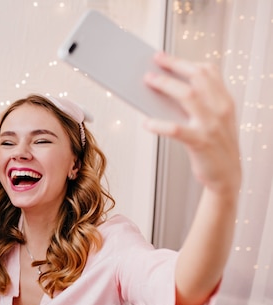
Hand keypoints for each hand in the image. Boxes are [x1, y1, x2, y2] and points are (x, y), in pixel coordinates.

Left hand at [143, 52, 240, 195]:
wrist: (228, 177)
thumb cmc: (214, 147)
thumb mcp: (213, 121)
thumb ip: (197, 105)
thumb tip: (165, 90)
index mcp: (224, 101)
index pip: (208, 71)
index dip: (184, 61)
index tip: (164, 57)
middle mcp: (220, 109)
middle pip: (197, 77)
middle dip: (174, 65)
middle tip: (154, 61)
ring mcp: (212, 125)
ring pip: (188, 96)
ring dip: (166, 85)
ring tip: (148, 81)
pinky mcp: (201, 143)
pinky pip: (176, 129)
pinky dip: (159, 124)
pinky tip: (146, 123)